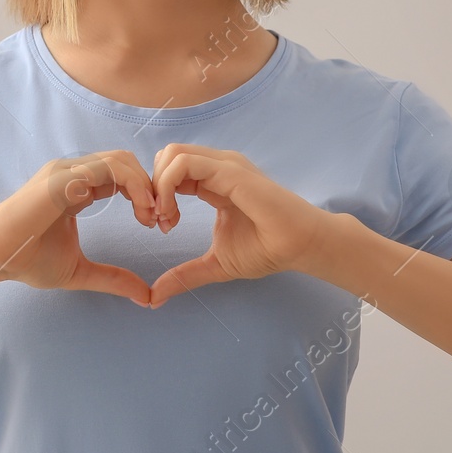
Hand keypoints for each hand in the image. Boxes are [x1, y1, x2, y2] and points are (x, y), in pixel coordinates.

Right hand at [0, 151, 158, 306]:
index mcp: (77, 188)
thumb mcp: (80, 271)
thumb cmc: (28, 260)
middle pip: (126, 162)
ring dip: (145, 185)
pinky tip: (142, 211)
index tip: (157, 224)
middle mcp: (72, 173)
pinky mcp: (63, 177)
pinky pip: (107, 168)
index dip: (145, 196)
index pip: (121, 176)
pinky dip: (133, 184)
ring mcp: (66, 172)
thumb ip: (113, 278)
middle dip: (151, 187)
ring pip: (120, 160)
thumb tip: (146, 296)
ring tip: (153, 216)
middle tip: (162, 220)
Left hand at [145, 143, 336, 308]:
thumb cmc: (266, 250)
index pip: (170, 170)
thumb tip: (153, 298)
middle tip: (156, 221)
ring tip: (165, 219)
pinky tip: (172, 215)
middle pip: (166, 156)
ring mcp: (224, 165)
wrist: (301, 247)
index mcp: (212, 180)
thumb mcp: (215, 264)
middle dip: (150, 186)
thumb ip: (184, 275)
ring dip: (157, 186)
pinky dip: (166, 186)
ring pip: (172, 154)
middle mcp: (216, 166)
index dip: (155, 194)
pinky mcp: (230, 171)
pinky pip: (185, 164)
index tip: (158, 226)